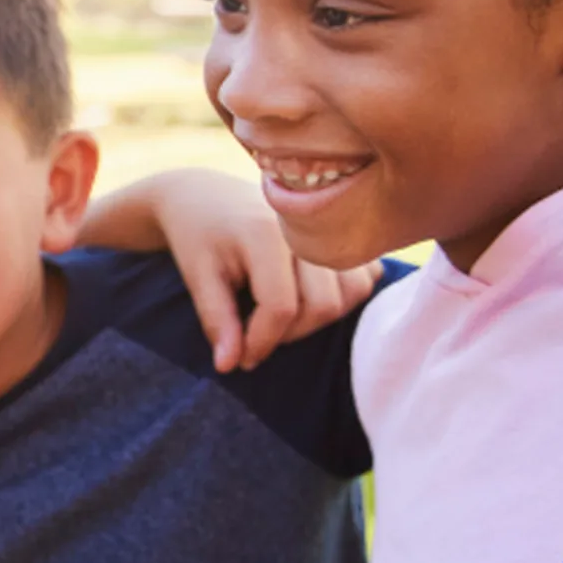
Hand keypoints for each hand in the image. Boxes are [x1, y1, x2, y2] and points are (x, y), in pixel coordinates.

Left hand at [141, 170, 381, 371]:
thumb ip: (216, 320)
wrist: (207, 196)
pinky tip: (306, 297)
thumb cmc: (198, 236)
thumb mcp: (197, 277)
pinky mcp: (346, 232)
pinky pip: (365, 278)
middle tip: (256, 335)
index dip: (262, 342)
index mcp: (266, 233)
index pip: (281, 306)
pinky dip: (343, 298)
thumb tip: (229, 366)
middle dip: (289, 334)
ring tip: (279, 317)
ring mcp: (333, 228)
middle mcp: (309, 228)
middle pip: (323, 305)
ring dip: (317, 319)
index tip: (241, 358)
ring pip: (351, 294)